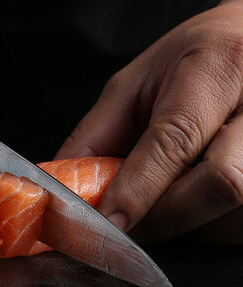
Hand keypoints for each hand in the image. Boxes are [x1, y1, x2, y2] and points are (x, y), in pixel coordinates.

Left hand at [55, 0, 242, 243]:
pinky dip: (211, 224)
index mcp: (216, 70)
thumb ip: (96, 136)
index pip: (176, 140)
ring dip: (189, 223)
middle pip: (221, 183)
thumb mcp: (132, 86)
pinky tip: (192, 200)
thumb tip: (62, 186)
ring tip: (163, 198)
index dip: (138, 188)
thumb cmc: (187, 62)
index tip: (108, 220)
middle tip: (128, 219)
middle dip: (164, 215)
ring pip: (237, 211)